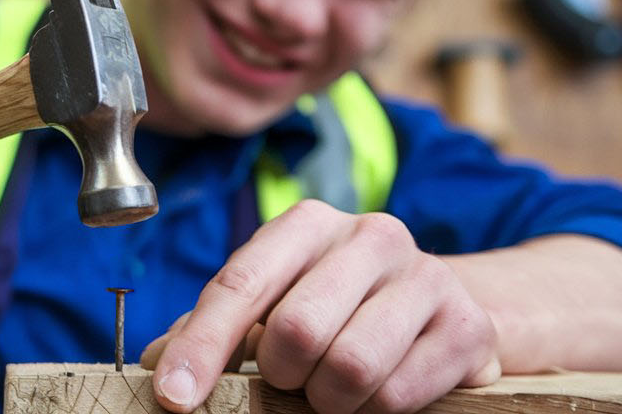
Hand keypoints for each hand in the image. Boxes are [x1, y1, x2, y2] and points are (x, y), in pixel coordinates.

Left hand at [141, 200, 499, 413]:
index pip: (241, 284)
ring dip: (328, 400)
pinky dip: (373, 411)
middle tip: (291, 382)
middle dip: (282, 377)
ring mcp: (426, 276)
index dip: (203, 346)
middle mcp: (371, 235)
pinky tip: (376, 394)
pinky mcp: (466, 326)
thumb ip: (213, 332)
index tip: (175, 398)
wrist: (441, 311)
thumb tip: (154, 370)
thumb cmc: (336, 310)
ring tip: (331, 390)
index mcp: (308, 225)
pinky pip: (398, 394)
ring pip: (350, 367)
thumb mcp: (274, 306)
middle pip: (298, 330)